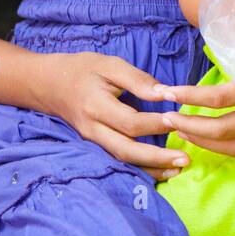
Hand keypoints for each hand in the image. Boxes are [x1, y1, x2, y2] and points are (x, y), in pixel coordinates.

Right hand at [40, 52, 192, 181]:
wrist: (49, 84)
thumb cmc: (83, 70)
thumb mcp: (109, 65)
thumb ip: (138, 80)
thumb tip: (165, 94)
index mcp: (96, 106)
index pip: (129, 122)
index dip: (155, 124)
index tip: (178, 119)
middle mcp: (93, 129)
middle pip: (126, 150)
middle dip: (157, 157)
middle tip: (185, 159)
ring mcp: (93, 141)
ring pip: (123, 160)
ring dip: (151, 167)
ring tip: (178, 169)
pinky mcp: (96, 146)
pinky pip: (119, 160)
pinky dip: (140, 168)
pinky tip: (161, 170)